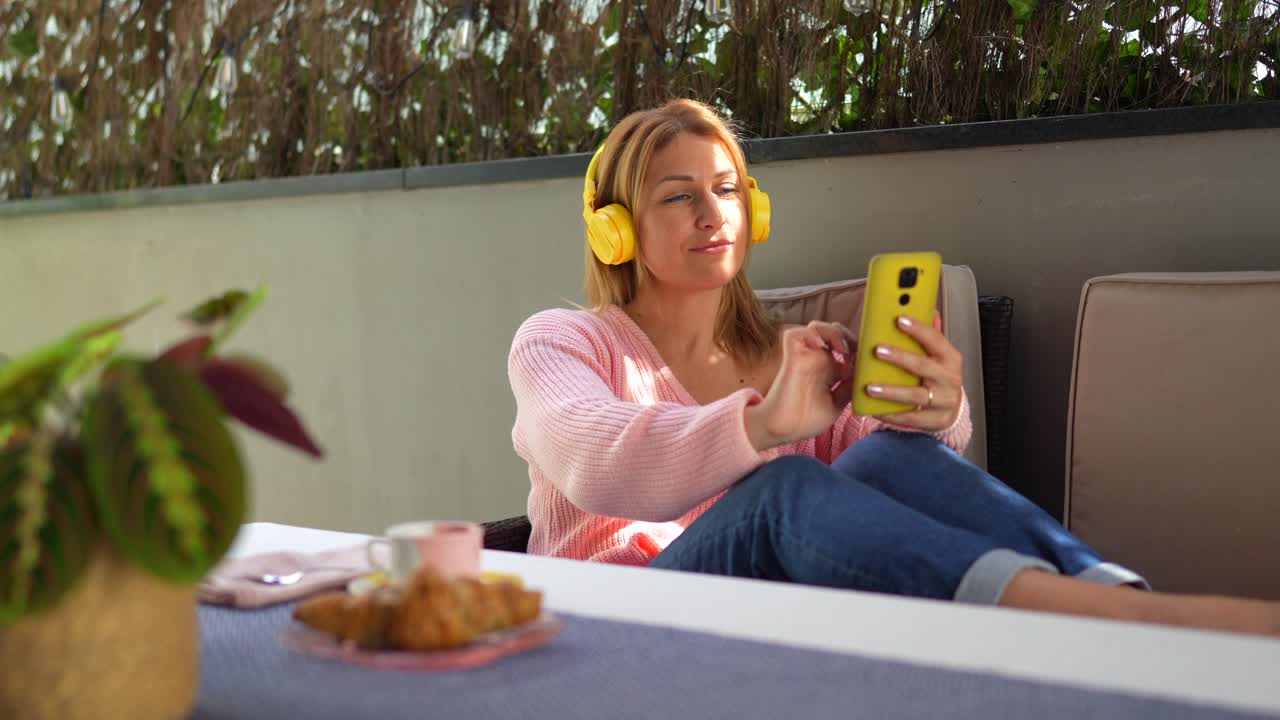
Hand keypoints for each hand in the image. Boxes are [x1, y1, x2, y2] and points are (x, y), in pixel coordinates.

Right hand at [745, 321, 855, 450]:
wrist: (782, 431)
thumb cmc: (805, 421)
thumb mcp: (836, 405)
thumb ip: (849, 388)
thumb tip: (864, 373)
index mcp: (830, 371)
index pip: (847, 347)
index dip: (859, 348)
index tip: (869, 362)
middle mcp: (818, 361)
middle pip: (834, 331)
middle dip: (849, 336)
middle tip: (856, 353)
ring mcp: (805, 358)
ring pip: (817, 327)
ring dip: (833, 333)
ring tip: (842, 350)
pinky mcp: (792, 358)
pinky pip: (796, 334)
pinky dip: (810, 334)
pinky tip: (821, 347)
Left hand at [864, 312, 963, 430]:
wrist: (953, 409)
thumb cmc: (941, 378)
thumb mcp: (939, 356)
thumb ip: (931, 336)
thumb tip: (928, 310)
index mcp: (950, 358)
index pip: (935, 340)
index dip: (918, 329)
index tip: (900, 320)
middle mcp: (949, 379)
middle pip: (923, 367)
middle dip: (900, 358)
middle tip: (878, 350)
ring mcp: (944, 401)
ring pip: (915, 396)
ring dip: (891, 391)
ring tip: (870, 387)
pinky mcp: (935, 420)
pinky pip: (910, 418)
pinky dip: (891, 414)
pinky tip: (874, 409)